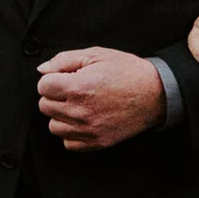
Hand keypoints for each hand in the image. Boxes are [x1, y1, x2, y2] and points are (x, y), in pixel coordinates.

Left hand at [36, 47, 166, 148]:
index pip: (43, 86)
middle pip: (45, 106)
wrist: (156, 93)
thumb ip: (64, 60)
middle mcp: (81, 111)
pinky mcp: (97, 142)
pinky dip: (72, 132)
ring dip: (61, 115)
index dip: (52, 79)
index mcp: (79, 87)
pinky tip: (84, 119)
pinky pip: (68, 143)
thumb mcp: (97, 55)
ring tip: (79, 104)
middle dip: (55, 95)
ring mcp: (89, 130)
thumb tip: (42, 69)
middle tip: (74, 89)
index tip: (66, 77)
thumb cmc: (127, 71)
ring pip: (53, 126)